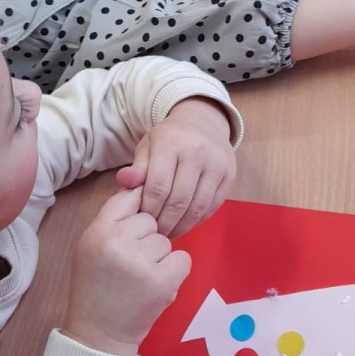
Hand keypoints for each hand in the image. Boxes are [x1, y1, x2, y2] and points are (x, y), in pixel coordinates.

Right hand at [63, 186, 190, 355]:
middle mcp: (117, 242)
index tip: (135, 228)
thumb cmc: (96, 286)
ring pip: (167, 242)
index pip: (128, 198)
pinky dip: (175, 272)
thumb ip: (113, 218)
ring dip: (160, 258)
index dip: (138, 209)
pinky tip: (156, 285)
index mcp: (97, 231)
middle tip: (130, 264)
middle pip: (151, 220)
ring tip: (140, 278)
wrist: (98, 333)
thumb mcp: (92, 246)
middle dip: (147, 239)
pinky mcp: (161, 281)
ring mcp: (140, 262)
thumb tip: (139, 182)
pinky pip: (182, 259)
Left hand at [116, 97, 235, 236]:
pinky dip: (197, 221)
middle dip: (164, 223)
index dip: (149, 210)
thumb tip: (124, 183)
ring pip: (197, 208)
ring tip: (169, 233)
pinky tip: (185, 223)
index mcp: (171, 143)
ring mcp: (216, 164)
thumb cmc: (169, 138)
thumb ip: (136, 167)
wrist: (203, 122)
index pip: (158, 187)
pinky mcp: (229, 175)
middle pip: (178, 201)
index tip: (142, 221)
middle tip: (155, 233)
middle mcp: (197, 152)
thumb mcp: (148, 145)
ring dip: (181, 226)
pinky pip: (212, 207)